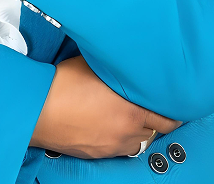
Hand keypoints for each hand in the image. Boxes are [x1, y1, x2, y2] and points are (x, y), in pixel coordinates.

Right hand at [29, 55, 182, 159]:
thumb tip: (128, 60)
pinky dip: (122, 137)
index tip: (174, 102)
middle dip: (156, 119)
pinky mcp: (98, 153)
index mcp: (132, 110)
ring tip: (132, 115)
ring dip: (139, 130)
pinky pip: (120, 148)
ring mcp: (112, 145)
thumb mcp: (95, 66)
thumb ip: (118, 68)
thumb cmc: (63, 85)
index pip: (168, 118)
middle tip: (154, 107)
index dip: (174, 111)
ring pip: (138, 141)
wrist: (38, 109)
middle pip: (155, 131)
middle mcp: (126, 131)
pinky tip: (113, 125)